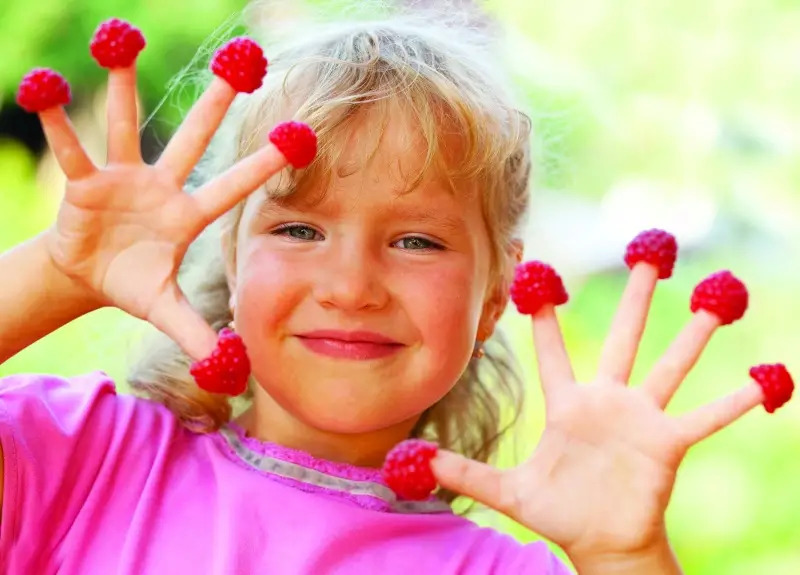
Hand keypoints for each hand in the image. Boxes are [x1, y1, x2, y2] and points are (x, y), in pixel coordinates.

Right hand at [38, 65, 286, 358]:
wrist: (88, 275)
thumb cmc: (134, 285)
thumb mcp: (165, 310)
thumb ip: (196, 334)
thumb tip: (229, 368)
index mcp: (188, 216)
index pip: (233, 187)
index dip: (263, 165)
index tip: (297, 136)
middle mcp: (162, 187)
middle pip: (195, 138)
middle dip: (216, 101)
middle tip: (241, 59)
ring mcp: (124, 177)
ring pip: (127, 125)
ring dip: (125, 87)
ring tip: (123, 40)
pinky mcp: (85, 180)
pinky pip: (72, 147)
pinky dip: (58, 122)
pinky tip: (48, 89)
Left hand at [431, 264, 762, 567]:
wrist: (601, 542)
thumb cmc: (560, 512)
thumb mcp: (508, 491)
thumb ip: (466, 471)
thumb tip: (416, 461)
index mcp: (569, 404)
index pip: (553, 349)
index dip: (543, 313)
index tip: (538, 274)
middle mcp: (608, 400)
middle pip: (625, 336)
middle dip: (638, 296)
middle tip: (649, 251)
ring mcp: (642, 418)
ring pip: (671, 364)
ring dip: (694, 333)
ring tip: (717, 296)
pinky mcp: (668, 443)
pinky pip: (707, 417)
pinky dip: (735, 400)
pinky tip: (765, 378)